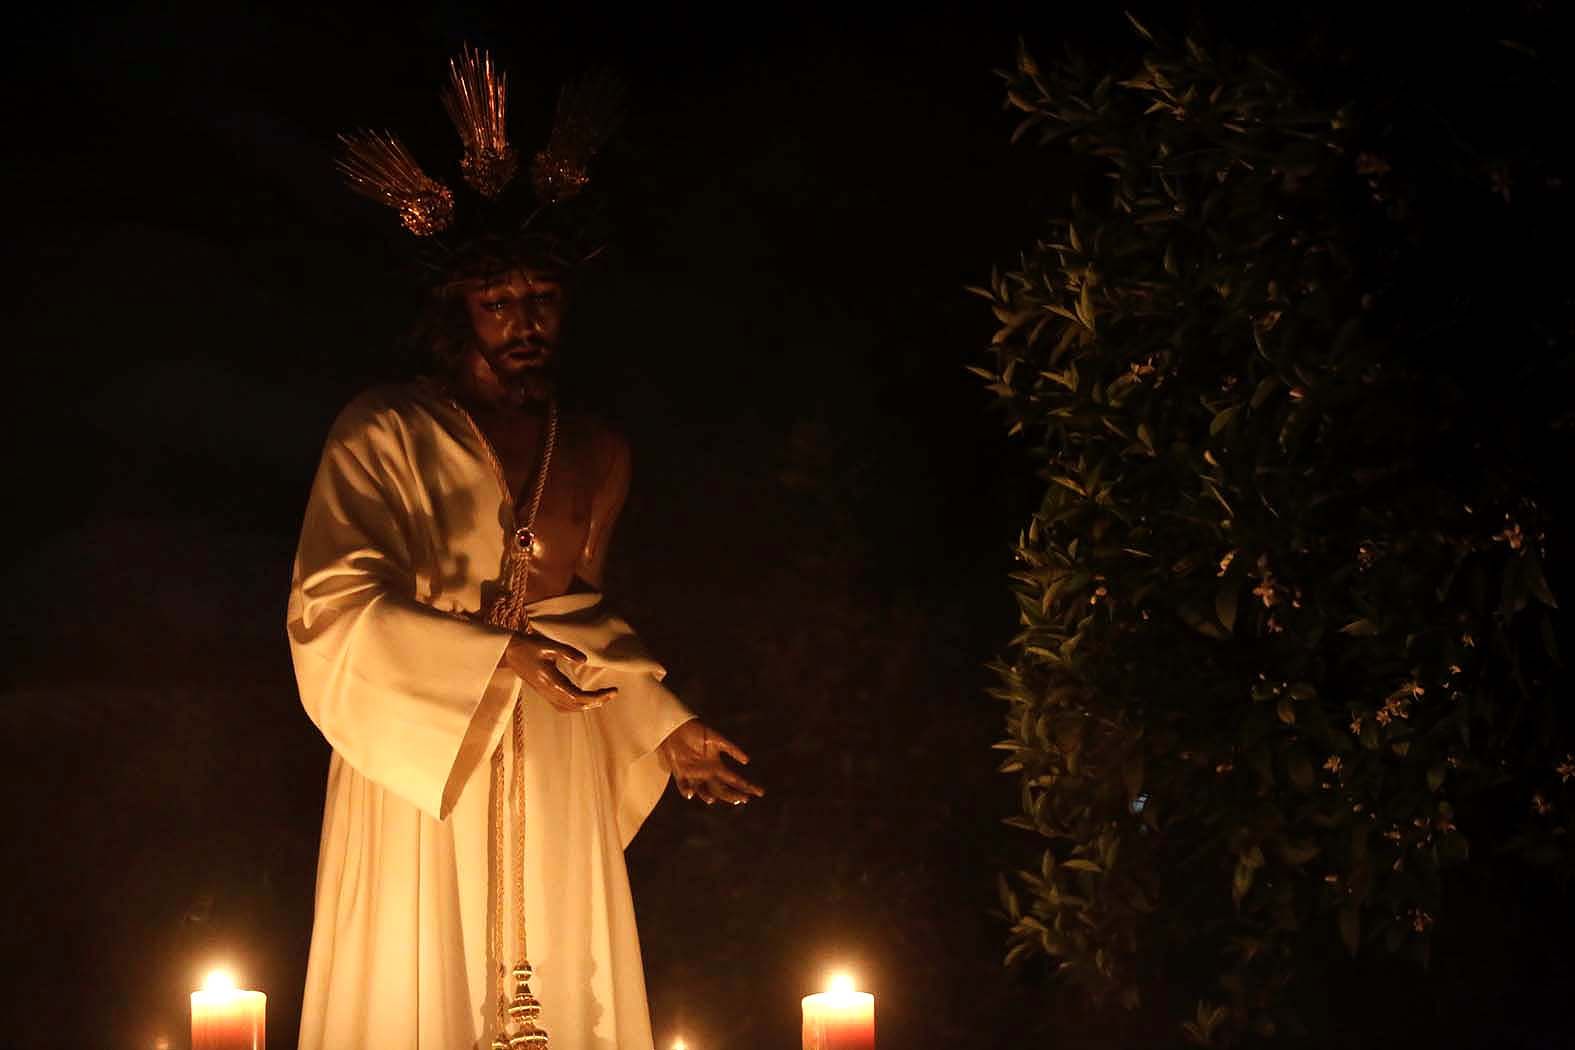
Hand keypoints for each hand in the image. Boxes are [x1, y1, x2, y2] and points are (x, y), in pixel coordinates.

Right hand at [503, 633, 617, 712]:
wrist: (509, 652)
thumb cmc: (529, 646)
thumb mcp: (548, 645)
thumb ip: (567, 652)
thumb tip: (584, 661)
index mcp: (552, 681)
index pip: (579, 696)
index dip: (597, 697)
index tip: (612, 691)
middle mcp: (549, 692)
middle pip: (577, 705)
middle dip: (597, 701)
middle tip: (612, 693)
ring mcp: (546, 694)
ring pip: (569, 708)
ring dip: (587, 705)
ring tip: (602, 698)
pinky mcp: (544, 693)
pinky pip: (562, 706)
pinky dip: (575, 706)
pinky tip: (583, 701)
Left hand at [659, 720, 764, 805]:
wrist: (678, 727)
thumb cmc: (697, 731)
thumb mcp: (716, 739)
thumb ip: (731, 749)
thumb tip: (747, 760)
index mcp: (716, 766)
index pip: (734, 780)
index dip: (746, 787)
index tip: (760, 792)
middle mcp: (706, 774)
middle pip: (721, 790)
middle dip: (733, 795)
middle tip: (743, 799)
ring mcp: (693, 775)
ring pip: (703, 791)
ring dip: (707, 796)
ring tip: (712, 800)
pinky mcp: (679, 772)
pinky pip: (683, 785)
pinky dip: (686, 790)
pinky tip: (691, 794)